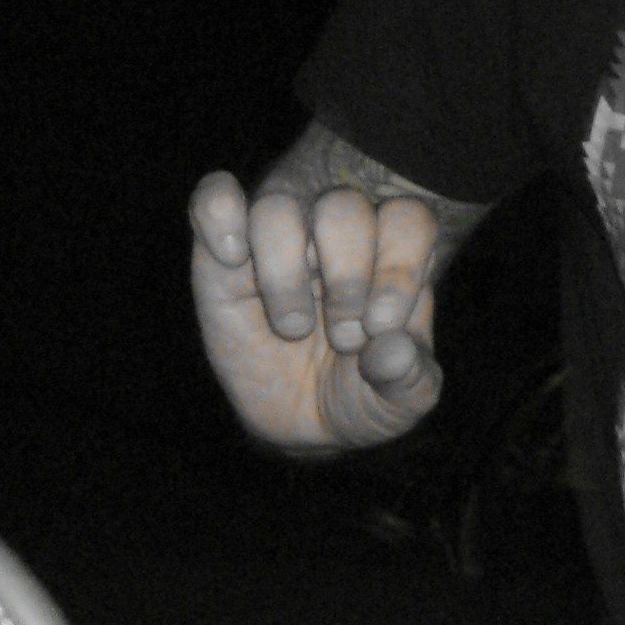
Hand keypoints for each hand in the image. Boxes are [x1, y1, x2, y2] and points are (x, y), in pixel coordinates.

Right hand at [190, 172, 443, 452]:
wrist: (303, 424)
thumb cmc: (363, 393)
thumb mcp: (402, 403)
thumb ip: (411, 379)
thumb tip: (393, 351)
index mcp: (392, 251)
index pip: (406, 218)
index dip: (400, 267)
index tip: (383, 326)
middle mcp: (336, 233)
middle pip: (343, 208)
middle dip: (348, 279)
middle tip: (345, 338)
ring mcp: (277, 239)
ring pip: (278, 206)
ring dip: (286, 272)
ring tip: (294, 328)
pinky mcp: (219, 257)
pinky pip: (212, 200)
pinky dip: (218, 213)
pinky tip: (232, 256)